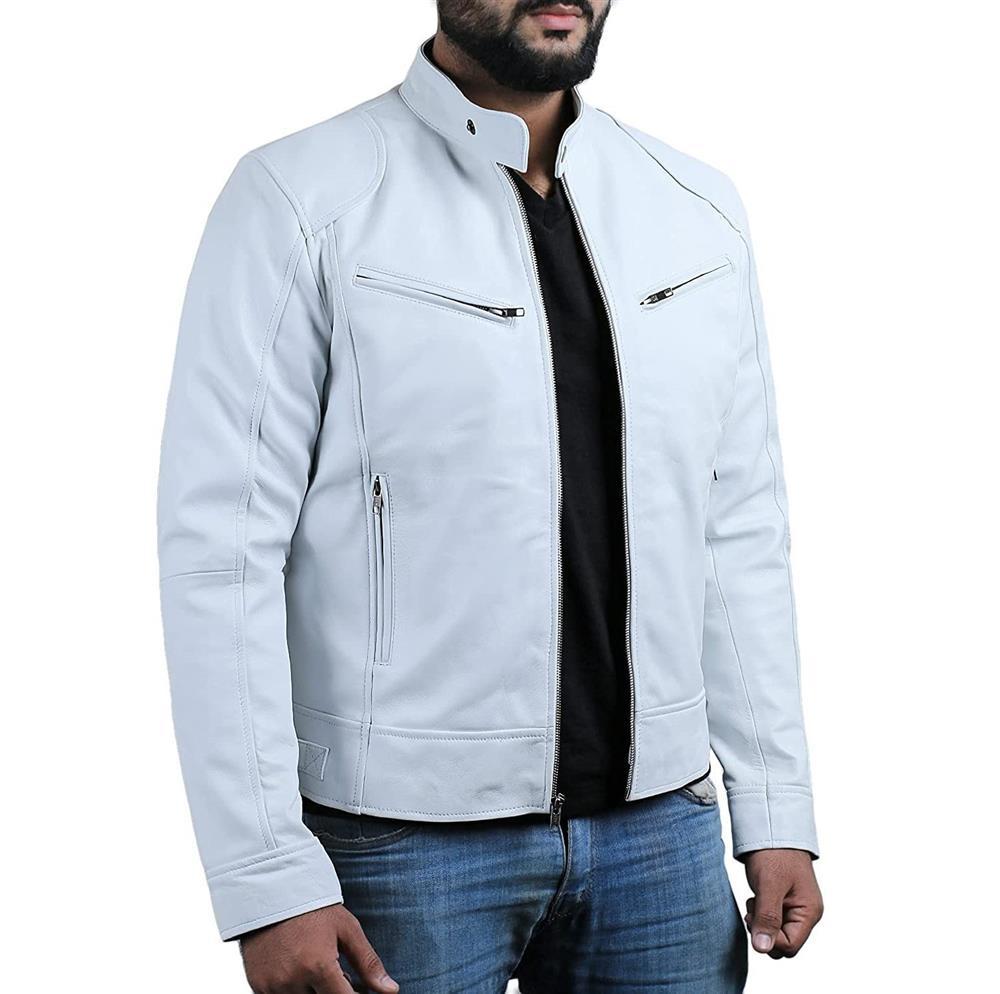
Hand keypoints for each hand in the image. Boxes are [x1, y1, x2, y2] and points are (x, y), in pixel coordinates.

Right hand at [240, 904, 398, 993]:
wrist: (272, 891)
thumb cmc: (314, 908)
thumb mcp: (347, 929)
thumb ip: (368, 963)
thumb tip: (391, 991)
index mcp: (319, 966)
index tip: (356, 987)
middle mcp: (293, 981)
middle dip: (332, 990)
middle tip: (334, 970)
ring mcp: (273, 986)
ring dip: (312, 990)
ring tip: (315, 965)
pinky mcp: (258, 986)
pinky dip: (293, 989)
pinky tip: (298, 967)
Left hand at [743, 849, 822, 957]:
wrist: (772, 828)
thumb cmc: (775, 853)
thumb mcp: (769, 885)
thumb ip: (767, 918)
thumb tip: (762, 948)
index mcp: (809, 912)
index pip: (791, 946)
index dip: (770, 939)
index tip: (754, 918)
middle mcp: (805, 913)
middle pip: (784, 943)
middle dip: (764, 931)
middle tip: (753, 908)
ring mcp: (795, 908)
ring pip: (775, 932)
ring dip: (760, 921)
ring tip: (755, 899)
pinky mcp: (783, 901)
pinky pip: (772, 920)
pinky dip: (760, 913)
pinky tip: (756, 897)